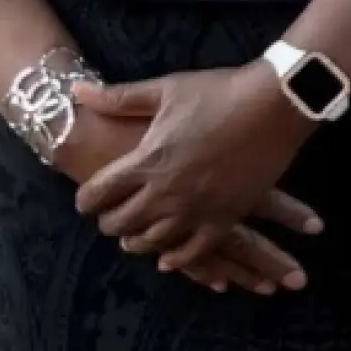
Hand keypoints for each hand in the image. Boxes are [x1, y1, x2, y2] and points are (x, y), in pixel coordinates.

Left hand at [71, 65, 320, 260]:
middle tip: (110, 217)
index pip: (97, 194)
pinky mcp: (225, 218)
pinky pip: (193, 252)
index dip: (86, 200)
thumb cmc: (219, 93)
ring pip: (152, 242)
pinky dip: (176, 259)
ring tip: (133, 238)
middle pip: (120, 223)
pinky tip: (167, 260)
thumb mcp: (166, 90)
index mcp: (146, 160)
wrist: (275, 105)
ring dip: (137, 241)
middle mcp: (166, 192)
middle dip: (108, 222)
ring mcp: (196, 209)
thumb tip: (75, 91)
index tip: (87, 200)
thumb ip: (118, 97)